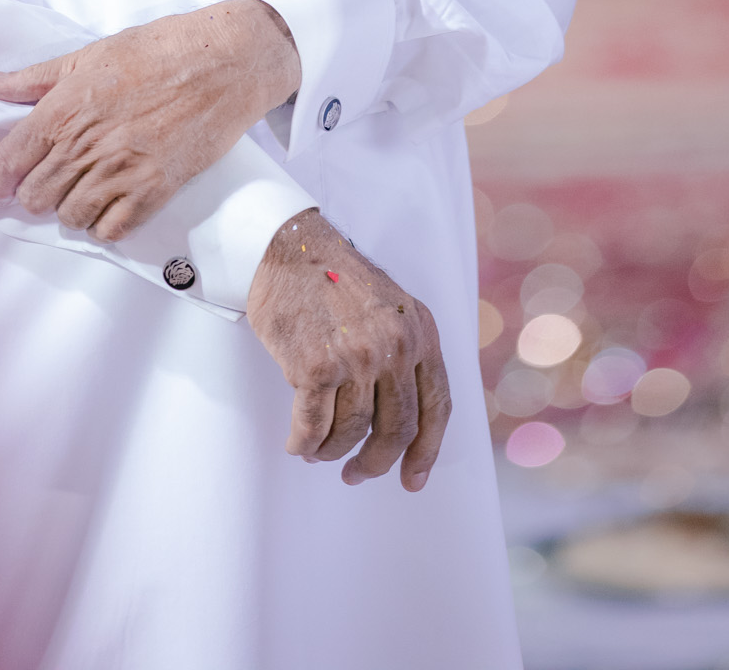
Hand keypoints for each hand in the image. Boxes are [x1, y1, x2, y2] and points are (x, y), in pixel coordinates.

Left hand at [0, 0, 299, 240]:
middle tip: (50, 179)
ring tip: (85, 187)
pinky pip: (111, 229)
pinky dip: (105, 222)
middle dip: (36, 192)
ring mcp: (120, 172)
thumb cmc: (159, 50)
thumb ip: (33, 78)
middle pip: (35, 198)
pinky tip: (111, 201)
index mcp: (64, 109)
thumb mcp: (89, 54)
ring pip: (70, 217)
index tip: (1, 182)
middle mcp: (86, 146)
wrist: (224, 62)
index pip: (9, 163)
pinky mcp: (154, 190)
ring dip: (71, 207)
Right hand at [246, 209, 451, 491]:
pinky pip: (313, 427)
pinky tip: (298, 443)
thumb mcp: (392, 308)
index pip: (437, 406)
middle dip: (375, 462)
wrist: (290, 249)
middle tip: (356, 474)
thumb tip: (403, 420)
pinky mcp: (315, 367)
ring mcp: (356, 357)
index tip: (414, 479)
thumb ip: (405, 353)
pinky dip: (304, 443)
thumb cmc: (336, 281)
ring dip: (333, 452)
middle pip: (396, 429)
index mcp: (421, 331)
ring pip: (352, 432)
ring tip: (319, 451)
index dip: (428, 450)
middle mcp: (395, 346)